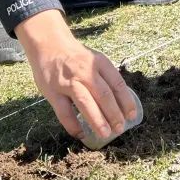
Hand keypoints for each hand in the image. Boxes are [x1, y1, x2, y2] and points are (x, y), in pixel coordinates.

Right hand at [16, 10, 138, 141]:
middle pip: (104, 95)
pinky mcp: (53, 92)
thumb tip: (120, 102)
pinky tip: (81, 134)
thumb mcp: (94, 59)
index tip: (132, 116)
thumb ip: (105, 77)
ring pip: (86, 103)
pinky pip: (64, 112)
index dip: (126, 102)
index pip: (117, 84)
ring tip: (105, 134)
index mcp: (99, 63)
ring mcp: (68, 82)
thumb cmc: (76, 56)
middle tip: (120, 129)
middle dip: (114, 114)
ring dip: (97, 120)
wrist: (48, 44)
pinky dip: (73, 125)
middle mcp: (85, 71)